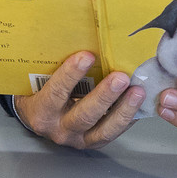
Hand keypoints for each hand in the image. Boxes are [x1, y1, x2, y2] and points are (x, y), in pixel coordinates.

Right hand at [12, 52, 141, 149]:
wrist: (35, 117)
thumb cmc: (38, 92)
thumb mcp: (36, 79)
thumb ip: (50, 65)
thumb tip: (75, 35)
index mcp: (41, 112)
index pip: (56, 93)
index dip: (71, 75)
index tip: (86, 56)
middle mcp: (59, 129)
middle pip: (83, 115)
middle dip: (104, 96)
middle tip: (121, 77)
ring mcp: (78, 139)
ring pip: (104, 130)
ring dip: (123, 110)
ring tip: (138, 91)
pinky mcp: (94, 142)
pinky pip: (115, 132)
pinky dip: (129, 118)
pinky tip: (140, 104)